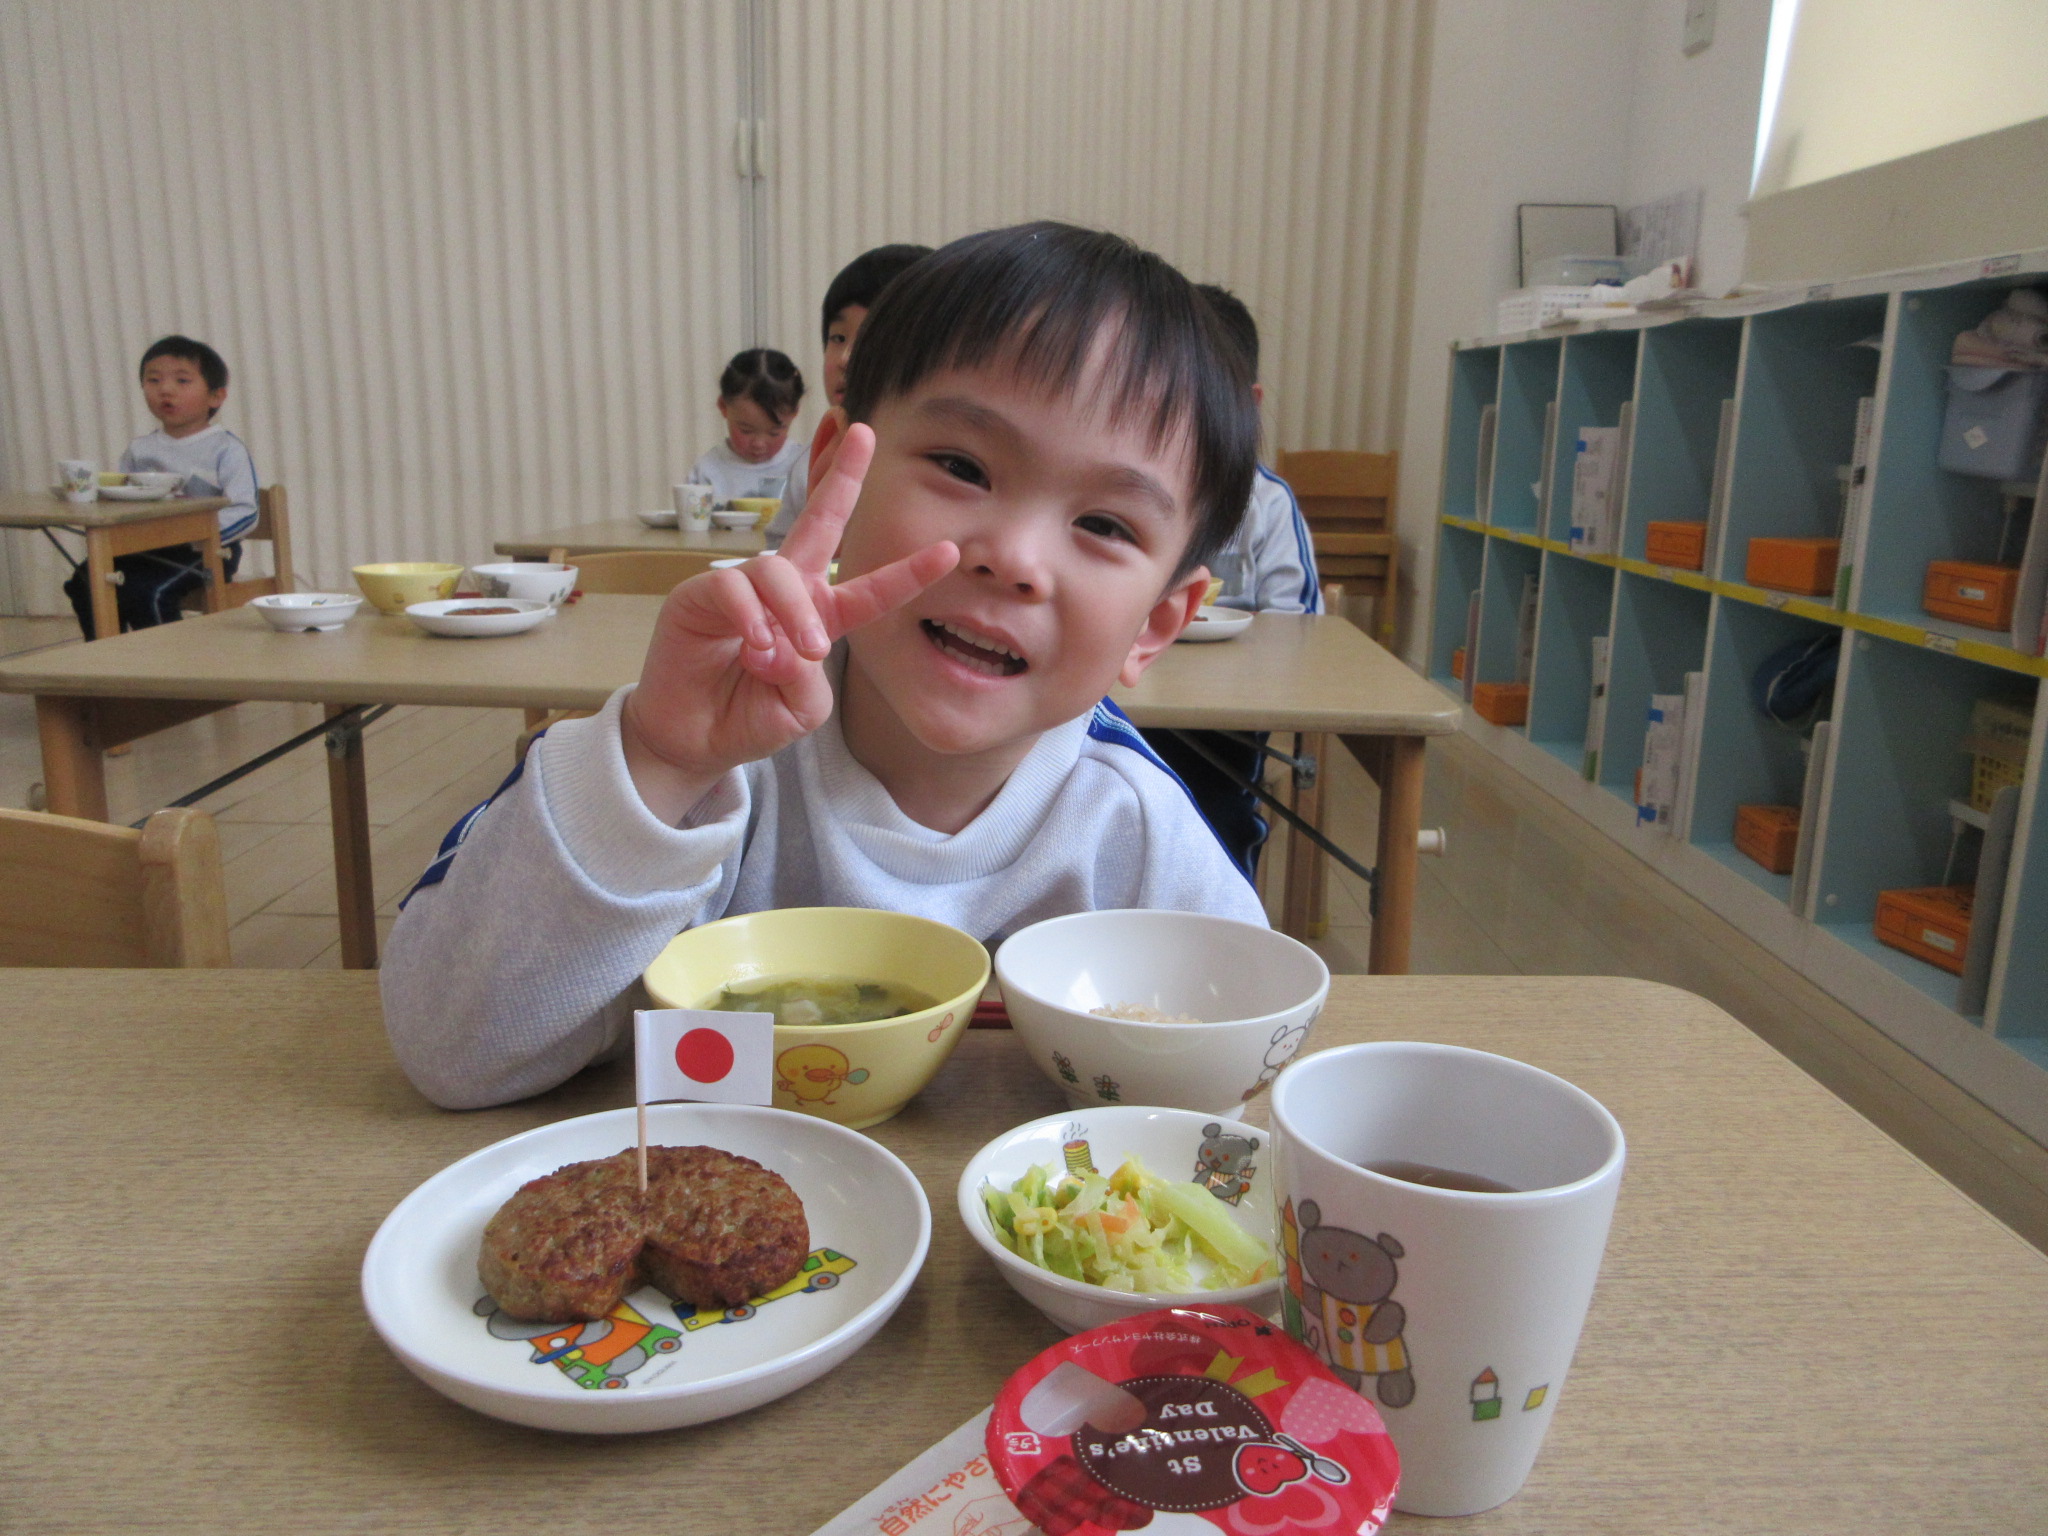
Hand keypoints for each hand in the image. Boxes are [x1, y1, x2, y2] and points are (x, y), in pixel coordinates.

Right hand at [619, 424, 958, 821]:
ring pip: (779, 571)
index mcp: (820, 616)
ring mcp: (741, 589)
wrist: (694, 740)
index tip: (949, 551)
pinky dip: (749, 617)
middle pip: (819, 521)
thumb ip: (808, 678)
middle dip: (842, 476)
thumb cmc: (750, 718)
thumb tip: (784, 642)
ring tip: (797, 654)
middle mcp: (785, 592)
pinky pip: (733, 588)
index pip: (869, 589)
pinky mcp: (698, 596)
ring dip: (794, 613)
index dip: (908, 573)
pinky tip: (752, 646)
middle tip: (863, 433)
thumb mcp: (801, 708)